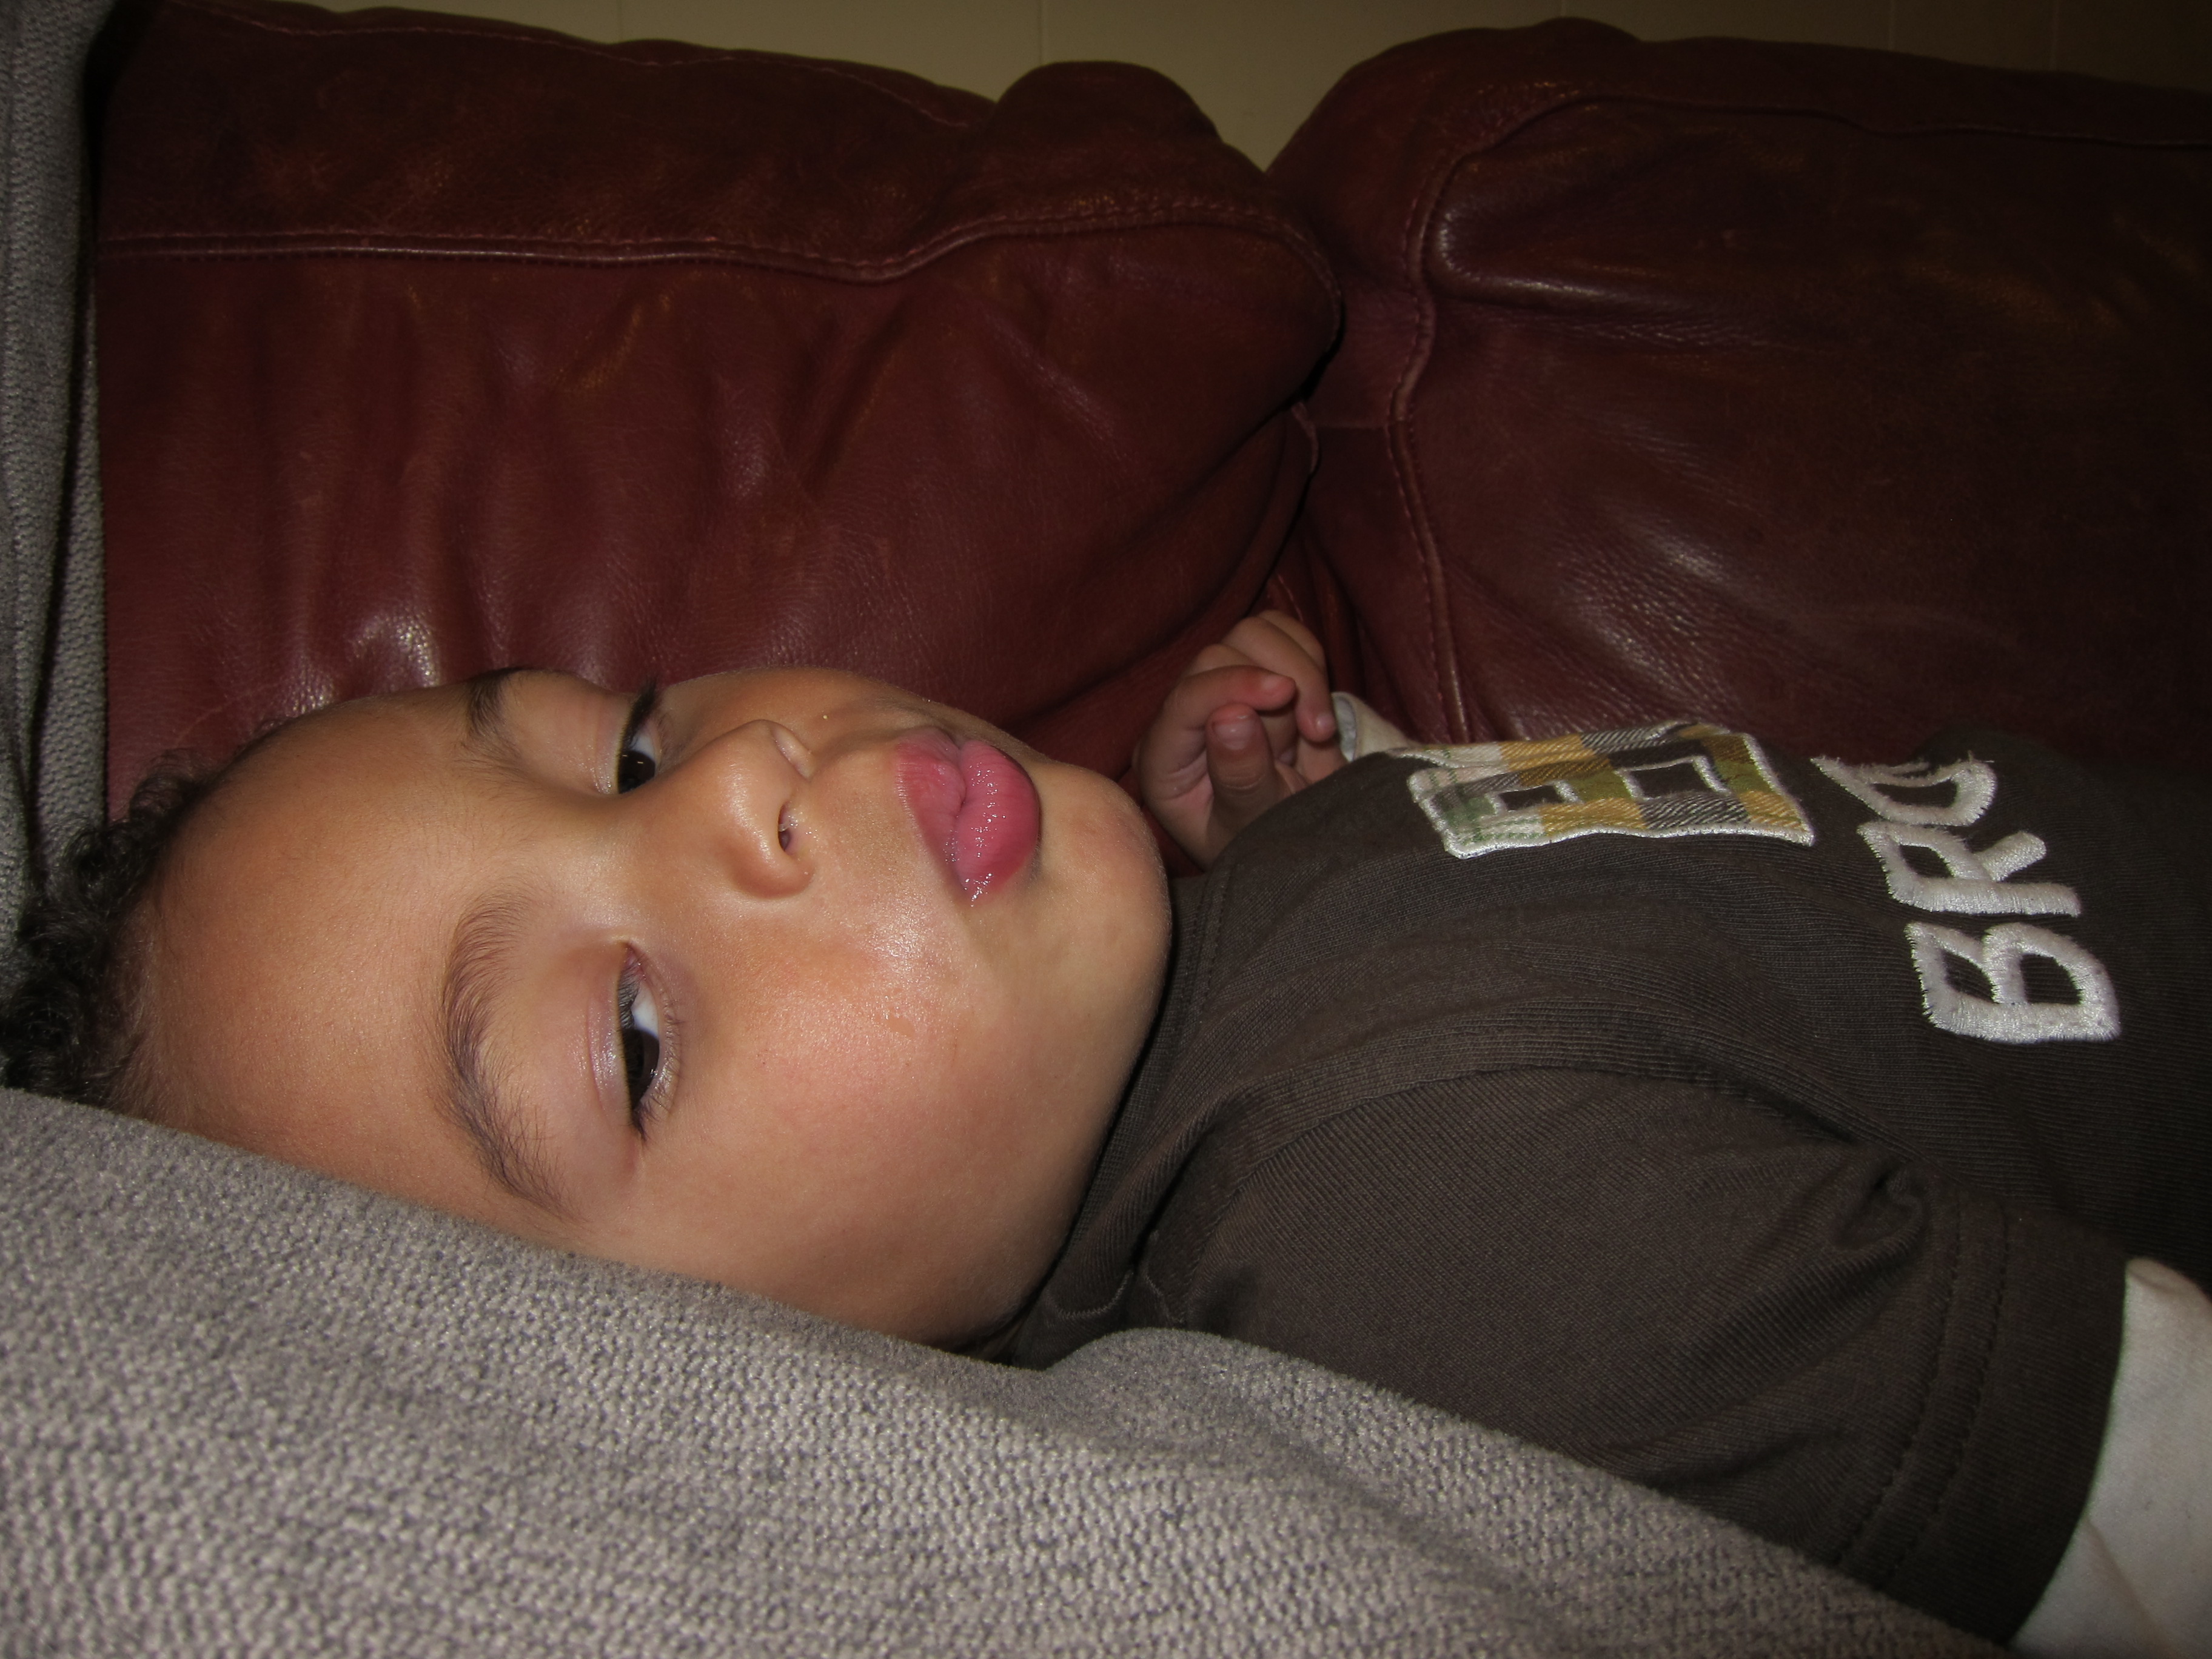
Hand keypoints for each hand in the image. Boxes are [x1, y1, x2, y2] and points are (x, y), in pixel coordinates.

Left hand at [1135, 610, 1343, 867]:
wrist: (1305, 839)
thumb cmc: (1268, 842)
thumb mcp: (1254, 827)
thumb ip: (1241, 777)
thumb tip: (1232, 714)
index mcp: (1162, 761)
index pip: (1186, 700)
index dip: (1235, 685)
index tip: (1286, 692)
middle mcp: (1181, 716)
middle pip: (1218, 657)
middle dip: (1277, 695)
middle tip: (1312, 740)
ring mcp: (1219, 685)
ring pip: (1253, 632)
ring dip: (1300, 674)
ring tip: (1316, 731)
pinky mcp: (1255, 666)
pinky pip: (1282, 631)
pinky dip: (1311, 659)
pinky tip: (1317, 710)